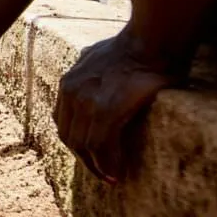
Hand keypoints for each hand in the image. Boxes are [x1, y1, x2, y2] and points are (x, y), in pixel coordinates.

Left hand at [54, 29, 181, 183]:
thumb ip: (89, 71)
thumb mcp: (98, 55)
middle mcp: (72, 92)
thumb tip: (90, 71)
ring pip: (85, 145)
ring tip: (114, 178)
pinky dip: (109, 163)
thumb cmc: (135, 47)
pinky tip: (119, 172)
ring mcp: (87, 101)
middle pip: (71, 138)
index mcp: (69, 82)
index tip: (92, 157)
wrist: (153, 39)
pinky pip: (102, 145)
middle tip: (105, 174)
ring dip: (99, 166)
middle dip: (86, 160)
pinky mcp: (107, 109)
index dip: (77, 144)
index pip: (63, 123)